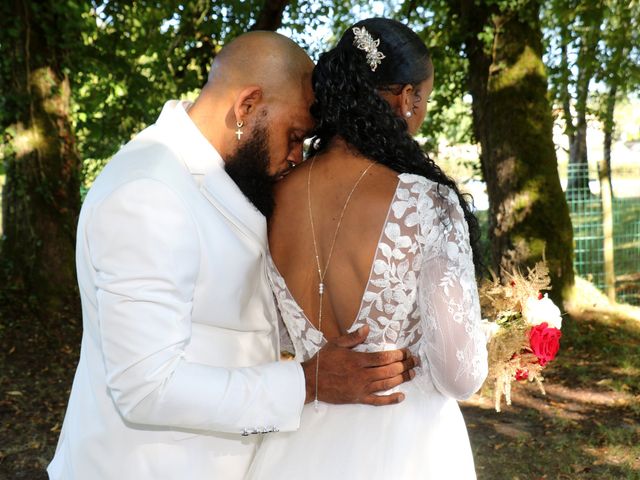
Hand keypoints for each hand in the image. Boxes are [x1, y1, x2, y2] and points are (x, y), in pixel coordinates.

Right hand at [301, 325, 416, 405]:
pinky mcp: (358, 398)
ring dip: (402, 379)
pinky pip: (378, 401)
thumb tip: (367, 328)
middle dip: (404, 365)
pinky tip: (401, 396)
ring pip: (386, 384)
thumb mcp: (335, 344)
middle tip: (415, 361)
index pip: (383, 358)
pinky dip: (391, 399)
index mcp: (357, 360)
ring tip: (412, 374)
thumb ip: (352, 337)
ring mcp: (361, 388)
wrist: (310, 381)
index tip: (406, 352)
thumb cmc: (323, 361)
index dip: (397, 355)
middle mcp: (361, 375)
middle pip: (388, 371)